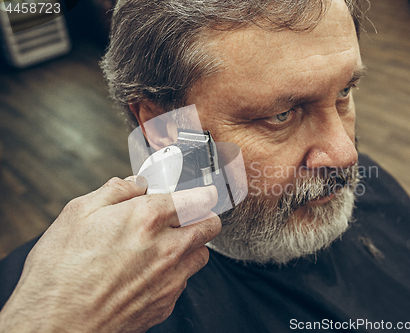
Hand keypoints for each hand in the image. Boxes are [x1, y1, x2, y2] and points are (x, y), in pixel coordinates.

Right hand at [0, 176, 220, 332]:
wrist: (54, 325)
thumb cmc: (60, 271)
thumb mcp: (78, 213)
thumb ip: (115, 191)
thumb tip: (137, 183)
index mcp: (147, 218)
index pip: (198, 198)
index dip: (201, 193)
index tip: (200, 194)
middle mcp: (167, 248)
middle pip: (210, 225)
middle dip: (202, 216)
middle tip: (186, 216)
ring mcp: (170, 279)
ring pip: (202, 254)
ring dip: (190, 245)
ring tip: (164, 245)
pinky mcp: (166, 303)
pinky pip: (184, 281)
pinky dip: (174, 272)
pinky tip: (148, 272)